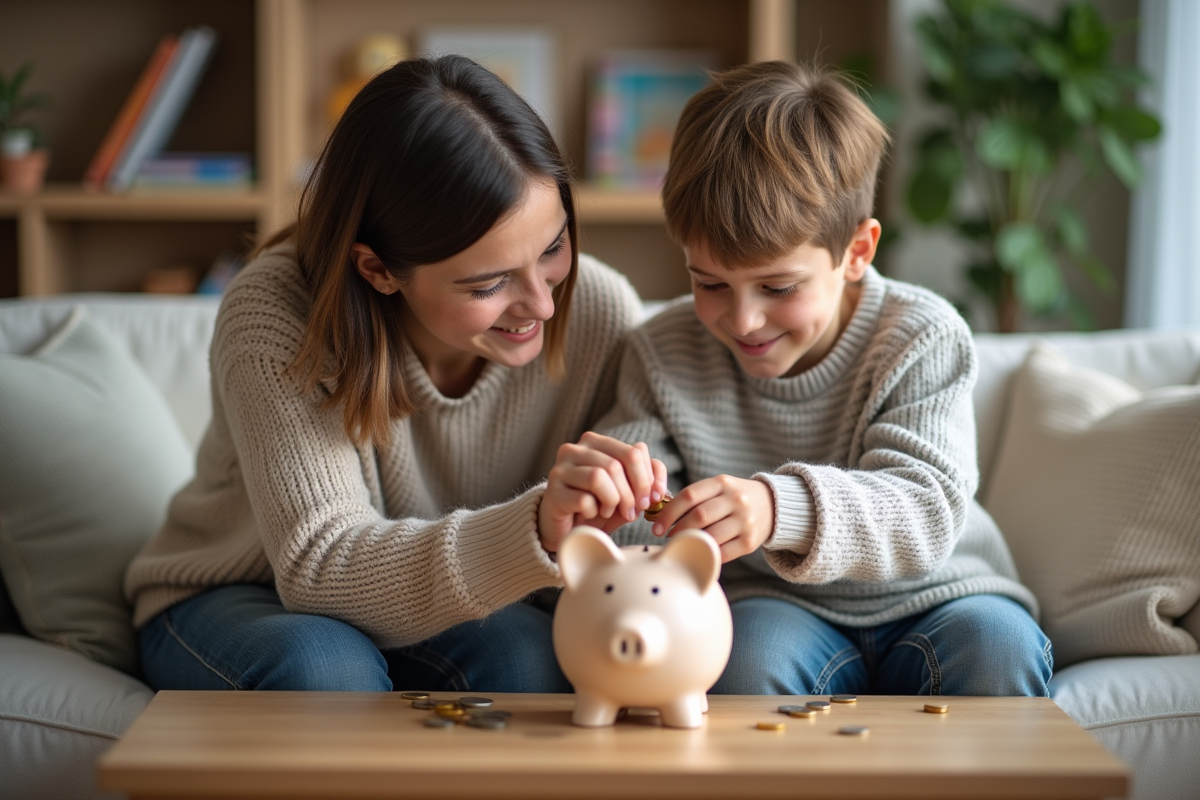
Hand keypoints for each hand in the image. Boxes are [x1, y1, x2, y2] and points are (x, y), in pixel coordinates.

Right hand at [538, 432, 667, 552]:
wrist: (566, 529)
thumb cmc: (598, 507)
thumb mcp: (627, 492)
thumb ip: (645, 480)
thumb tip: (657, 485)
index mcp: (596, 442)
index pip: (634, 451)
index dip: (648, 479)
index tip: (650, 500)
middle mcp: (575, 449)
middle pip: (616, 465)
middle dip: (631, 494)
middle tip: (632, 512)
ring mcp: (560, 469)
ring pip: (599, 477)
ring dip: (612, 501)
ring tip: (608, 511)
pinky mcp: (552, 492)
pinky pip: (584, 500)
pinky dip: (594, 512)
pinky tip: (590, 515)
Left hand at [649, 475, 774, 562]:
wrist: (772, 505)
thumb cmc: (734, 498)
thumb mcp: (719, 488)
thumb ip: (695, 497)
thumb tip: (660, 516)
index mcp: (723, 483)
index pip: (689, 496)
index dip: (669, 513)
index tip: (656, 526)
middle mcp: (736, 500)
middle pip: (699, 516)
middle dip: (677, 529)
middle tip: (667, 537)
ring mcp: (745, 521)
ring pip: (710, 535)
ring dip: (691, 543)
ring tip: (681, 545)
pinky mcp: (750, 541)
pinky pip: (723, 552)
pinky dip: (707, 554)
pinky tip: (699, 553)